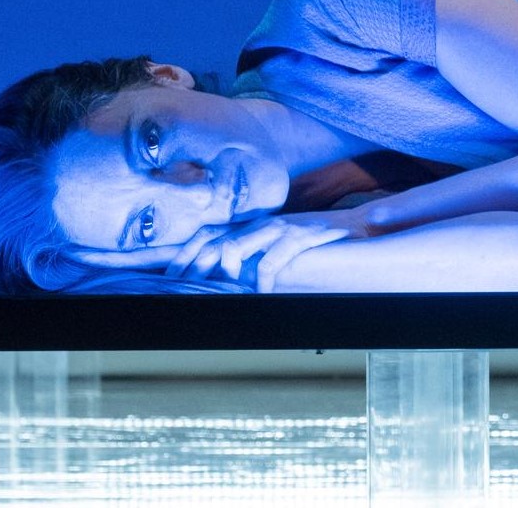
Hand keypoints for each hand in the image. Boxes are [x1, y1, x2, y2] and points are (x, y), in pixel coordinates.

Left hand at [167, 209, 365, 291]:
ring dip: (223, 274)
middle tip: (180, 291)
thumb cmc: (314, 243)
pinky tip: (262, 294)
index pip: (203, 236)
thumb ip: (251, 259)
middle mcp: (257, 224)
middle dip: (190, 268)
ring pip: (233, 248)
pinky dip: (262, 280)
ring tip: (221, 294)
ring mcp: (276, 229)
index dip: (180, 255)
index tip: (162, 277)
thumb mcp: (275, 247)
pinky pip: (272, 259)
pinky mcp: (298, 236)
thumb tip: (226, 281)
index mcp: (248, 226)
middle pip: (209, 241)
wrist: (355, 227)